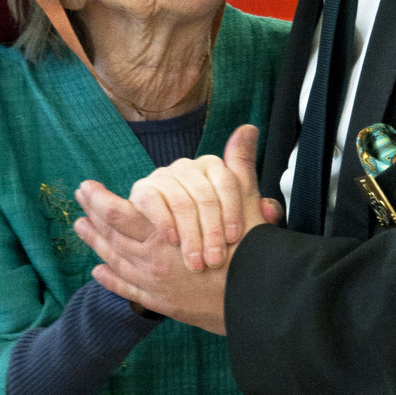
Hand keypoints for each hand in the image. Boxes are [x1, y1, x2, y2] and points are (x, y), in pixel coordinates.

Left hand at [73, 124, 279, 329]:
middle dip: (93, 217)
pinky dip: (111, 280)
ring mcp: (154, 286)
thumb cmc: (251, 254)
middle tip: (78, 203)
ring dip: (97, 244)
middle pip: (111, 236)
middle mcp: (152, 261)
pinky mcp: (161, 304)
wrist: (258, 302)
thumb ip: (238, 165)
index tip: (85, 187)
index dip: (99, 199)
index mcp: (164, 235)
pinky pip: (127, 291)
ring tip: (82, 228)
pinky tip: (99, 272)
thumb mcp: (244, 204)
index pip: (119, 213)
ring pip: (115, 261)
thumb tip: (244, 129)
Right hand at [126, 124, 280, 270]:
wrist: (183, 260)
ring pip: (181, 202)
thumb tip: (251, 133)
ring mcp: (163, 177)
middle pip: (204, 196)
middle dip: (211, 233)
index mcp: (213, 167)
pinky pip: (154, 201)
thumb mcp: (241, 217)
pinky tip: (172, 240)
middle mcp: (188, 167)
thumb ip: (253, 190)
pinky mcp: (143, 190)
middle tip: (214, 260)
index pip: (227, 182)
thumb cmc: (216, 236)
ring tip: (196, 261)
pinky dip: (164, 222)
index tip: (234, 239)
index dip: (232, 213)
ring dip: (190, 236)